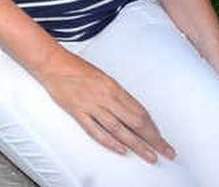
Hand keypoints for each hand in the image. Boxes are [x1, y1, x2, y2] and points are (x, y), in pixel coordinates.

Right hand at [36, 50, 175, 162]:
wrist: (53, 63)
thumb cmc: (76, 68)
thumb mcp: (103, 78)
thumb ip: (117, 96)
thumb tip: (132, 113)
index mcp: (114, 87)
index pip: (140, 112)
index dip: (153, 128)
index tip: (161, 139)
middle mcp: (106, 97)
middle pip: (135, 122)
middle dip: (153, 139)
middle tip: (165, 151)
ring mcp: (91, 105)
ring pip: (119, 129)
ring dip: (136, 145)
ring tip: (149, 156)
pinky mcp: (77, 111)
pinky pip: (96, 130)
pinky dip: (109, 142)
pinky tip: (121, 150)